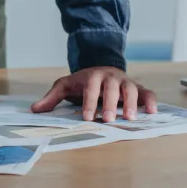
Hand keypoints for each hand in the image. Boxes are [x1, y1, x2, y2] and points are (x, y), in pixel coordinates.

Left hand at [30, 67, 156, 122]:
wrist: (102, 68)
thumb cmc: (83, 82)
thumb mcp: (66, 86)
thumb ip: (52, 98)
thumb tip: (34, 109)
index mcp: (93, 76)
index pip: (91, 87)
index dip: (89, 102)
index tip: (87, 117)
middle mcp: (111, 77)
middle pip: (111, 88)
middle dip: (109, 104)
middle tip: (107, 120)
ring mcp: (126, 82)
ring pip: (131, 89)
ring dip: (131, 103)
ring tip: (129, 118)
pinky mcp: (138, 88)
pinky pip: (147, 92)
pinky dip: (151, 101)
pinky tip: (152, 112)